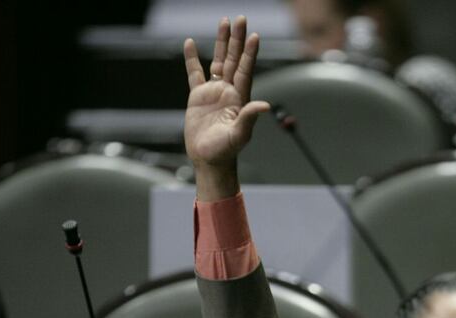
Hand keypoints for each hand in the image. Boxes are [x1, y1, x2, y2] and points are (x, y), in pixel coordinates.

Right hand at [184, 16, 269, 199]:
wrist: (209, 159)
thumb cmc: (226, 151)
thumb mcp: (239, 135)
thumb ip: (249, 119)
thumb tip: (264, 105)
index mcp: (239, 98)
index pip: (246, 70)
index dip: (250, 53)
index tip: (254, 36)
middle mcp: (228, 91)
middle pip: (235, 59)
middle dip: (237, 39)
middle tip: (241, 19)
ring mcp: (213, 92)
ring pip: (219, 61)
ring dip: (222, 42)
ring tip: (224, 22)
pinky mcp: (198, 97)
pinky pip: (195, 73)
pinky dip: (192, 58)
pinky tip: (191, 44)